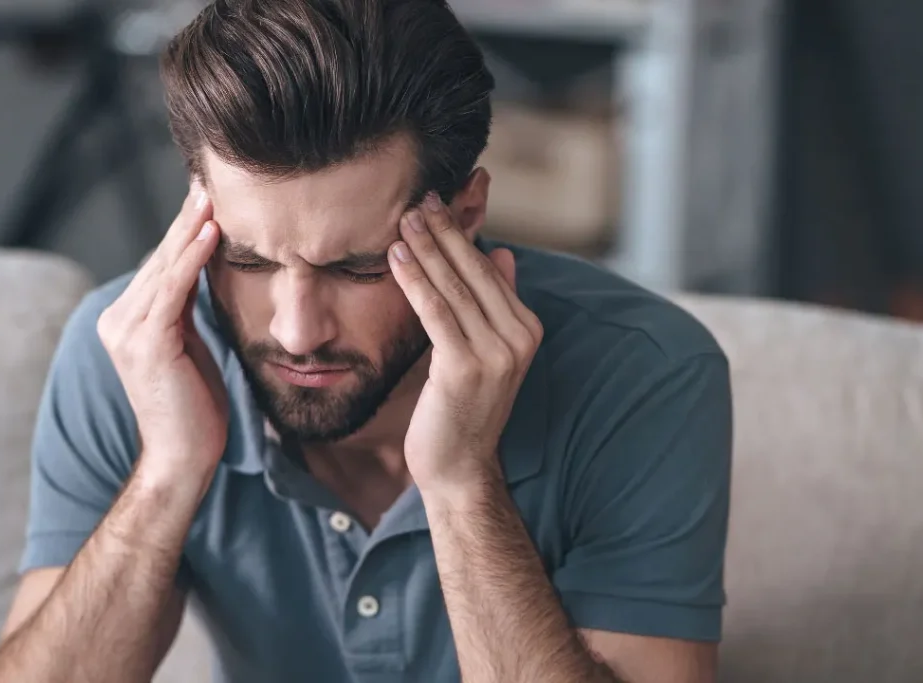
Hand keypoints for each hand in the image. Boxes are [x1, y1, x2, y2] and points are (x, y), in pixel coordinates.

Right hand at [97, 182, 226, 487]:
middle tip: (209, 180)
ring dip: (191, 228)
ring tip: (213, 195)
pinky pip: (173, 290)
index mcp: (128, 320)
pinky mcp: (147, 343)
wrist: (184, 456)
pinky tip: (211, 231)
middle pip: (162, 259)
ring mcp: (127, 331)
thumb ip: (189, 310)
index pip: (162, 265)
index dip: (185, 230)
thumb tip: (206, 272)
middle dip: (187, 219)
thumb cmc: (196, 406)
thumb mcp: (192, 346)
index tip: (207, 196)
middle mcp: (119, 320)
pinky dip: (192, 259)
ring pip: (166, 268)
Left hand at [388, 193, 543, 495]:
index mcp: (526, 329)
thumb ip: (496, 303)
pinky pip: (437, 312)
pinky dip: (415, 280)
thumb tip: (501, 253)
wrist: (460, 466)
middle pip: (474, 272)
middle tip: (419, 198)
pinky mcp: (466, 366)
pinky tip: (396, 257)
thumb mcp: (486, 351)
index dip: (461, 235)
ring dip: (426, 248)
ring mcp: (496, 353)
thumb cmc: (464, 408)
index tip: (437, 203)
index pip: (489, 270)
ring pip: (454, 287)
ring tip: (404, 217)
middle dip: (444, 232)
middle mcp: (518, 338)